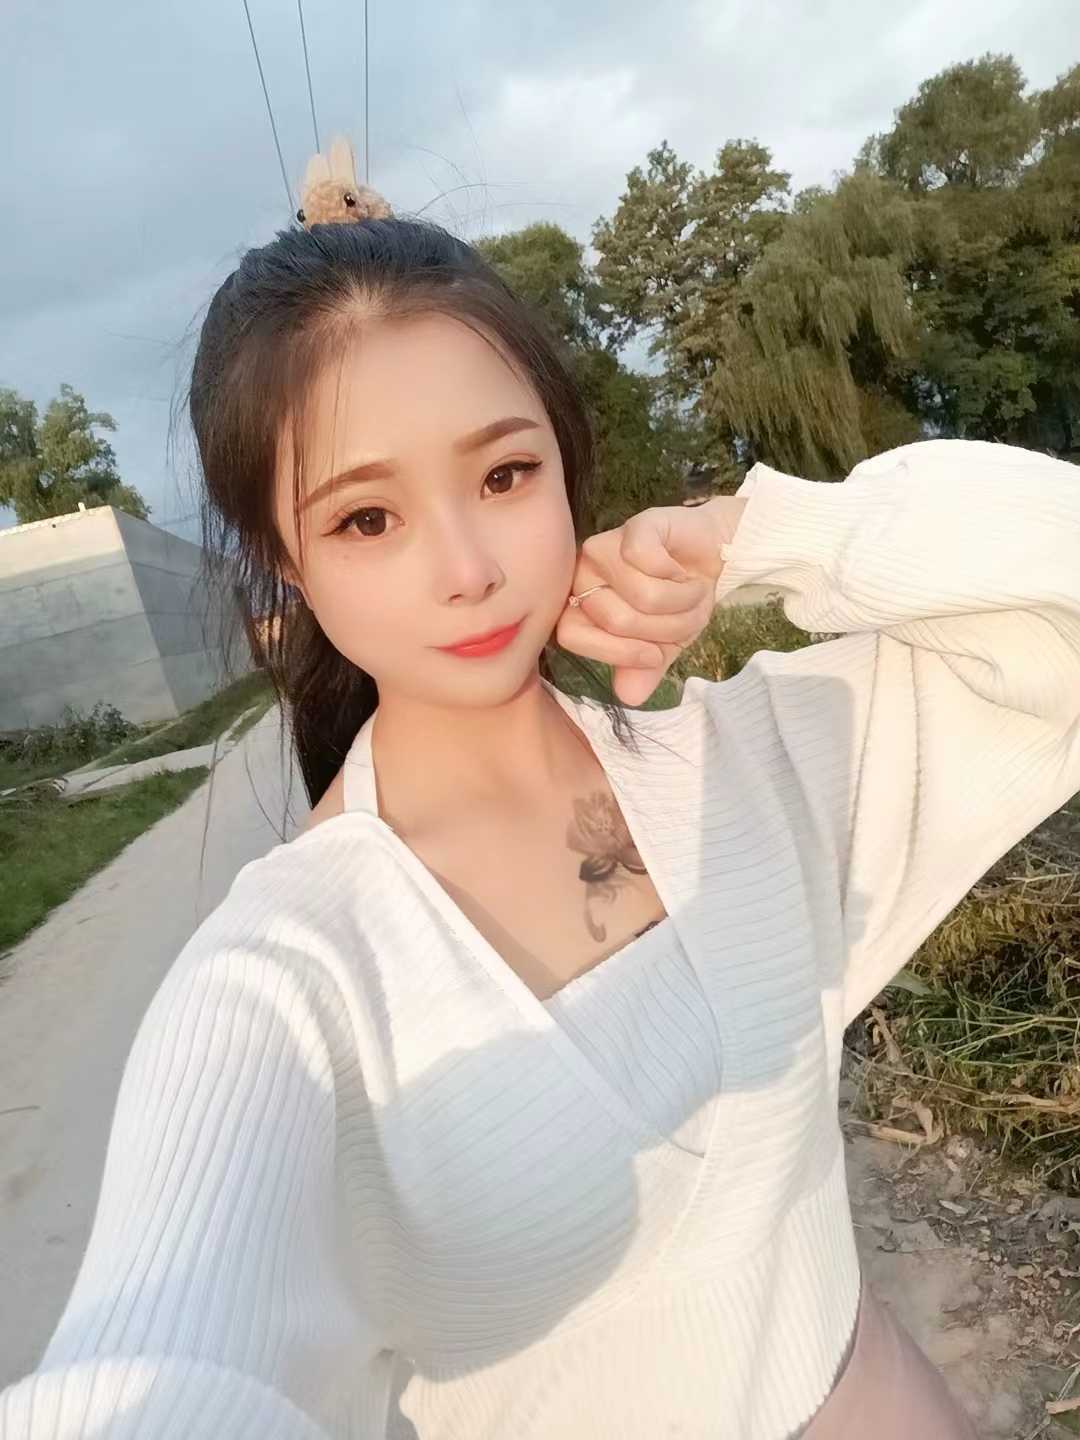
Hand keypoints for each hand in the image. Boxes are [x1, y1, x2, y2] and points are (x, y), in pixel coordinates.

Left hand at [555, 496, 747, 706]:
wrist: (715, 554)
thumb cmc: (680, 597)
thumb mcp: (665, 643)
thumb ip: (644, 668)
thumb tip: (629, 698)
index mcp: (581, 606)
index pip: (572, 636)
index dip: (618, 652)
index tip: (654, 655)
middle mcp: (584, 575)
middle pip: (616, 620)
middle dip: (665, 627)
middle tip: (683, 613)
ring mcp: (606, 547)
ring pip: (641, 595)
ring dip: (680, 601)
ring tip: (689, 590)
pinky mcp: (635, 526)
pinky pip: (646, 560)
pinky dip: (676, 574)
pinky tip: (679, 566)